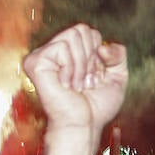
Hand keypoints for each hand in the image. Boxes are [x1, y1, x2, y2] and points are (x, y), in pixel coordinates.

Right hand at [23, 23, 127, 137]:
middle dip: (91, 58)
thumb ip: (118, 54)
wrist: (84, 125)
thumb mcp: (117, 76)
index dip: (99, 55)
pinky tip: (65, 85)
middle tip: (86, 82)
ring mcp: (43, 55)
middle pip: (82, 29)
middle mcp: (54, 51)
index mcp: (69, 52)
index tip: (94, 78)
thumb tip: (102, 47)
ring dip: (82, 65)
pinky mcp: (35, 62)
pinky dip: (71, 68)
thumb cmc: (96, 107)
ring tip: (76, 85)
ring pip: (73, 35)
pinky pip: (62, 47)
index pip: (90, 32)